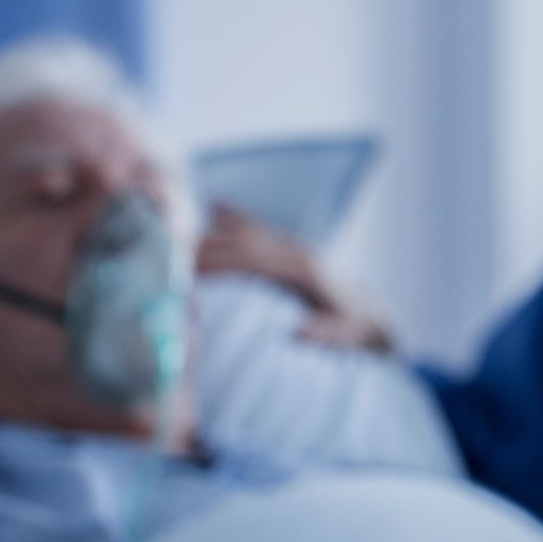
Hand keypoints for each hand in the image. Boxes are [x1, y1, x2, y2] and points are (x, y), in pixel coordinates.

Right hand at [195, 206, 394, 351]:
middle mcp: (298, 252)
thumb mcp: (348, 334)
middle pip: (243, 241)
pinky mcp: (295, 249)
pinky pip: (262, 228)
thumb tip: (301, 331)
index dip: (220, 259)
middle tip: (166, 254)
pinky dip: (239, 217)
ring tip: (178, 238)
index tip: (189, 267)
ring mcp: (296, 247)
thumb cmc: (359, 328)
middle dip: (206, 245)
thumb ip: (327, 333)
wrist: (377, 315)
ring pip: (250, 230)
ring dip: (216, 231)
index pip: (253, 259)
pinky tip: (216, 207)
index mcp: (305, 272)